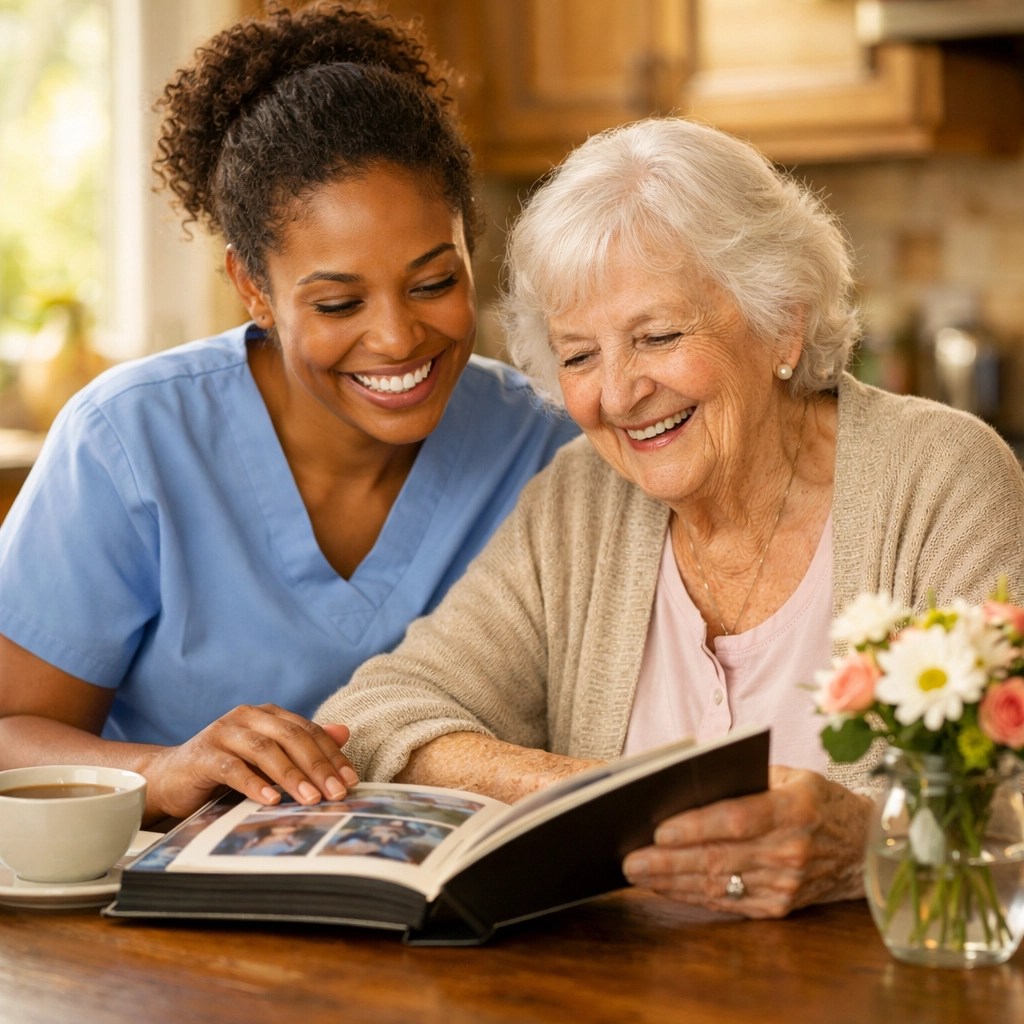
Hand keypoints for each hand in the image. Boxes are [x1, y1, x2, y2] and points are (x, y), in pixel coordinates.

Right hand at [140, 703, 357, 820]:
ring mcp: (223, 732)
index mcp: (268, 714)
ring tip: (311, 798)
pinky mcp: (202, 755)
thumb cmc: (227, 769)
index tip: (351, 781)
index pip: (308, 731)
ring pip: (265, 750)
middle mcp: (247, 716)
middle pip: (291, 737)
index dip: (332, 755)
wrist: (170, 778)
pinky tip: (271, 800)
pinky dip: (254, 784)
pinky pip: (232, 768)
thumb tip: (344, 733)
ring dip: (291, 775)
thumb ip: (303, 745)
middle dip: (317, 766)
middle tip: (336, 793)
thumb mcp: (269, 759)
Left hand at [621, 765, 872, 917]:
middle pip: (718, 857)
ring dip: (671, 881)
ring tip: (636, 872)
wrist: (865, 847)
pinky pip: (726, 903)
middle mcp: (791, 851)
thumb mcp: (790, 774)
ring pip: (717, 884)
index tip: (659, 829)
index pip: (737, 819)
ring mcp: (785, 884)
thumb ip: (743, 776)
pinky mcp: (778, 907)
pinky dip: (691, 895)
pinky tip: (665, 886)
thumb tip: (687, 778)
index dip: (697, 826)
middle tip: (630, 858)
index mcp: (794, 809)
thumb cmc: (817, 799)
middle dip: (668, 861)